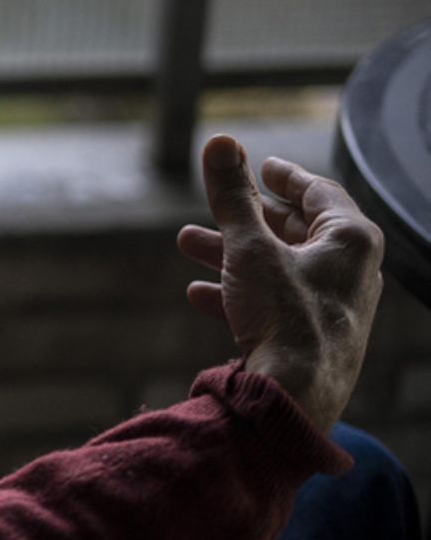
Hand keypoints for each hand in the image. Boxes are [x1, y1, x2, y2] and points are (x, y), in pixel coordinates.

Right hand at [176, 135, 383, 431]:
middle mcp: (352, 271)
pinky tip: (201, 295)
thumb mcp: (249, 247)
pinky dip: (241, 291)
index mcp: (351, 240)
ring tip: (187, 245)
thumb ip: (232, 195)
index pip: (318, 192)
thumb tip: (220, 141)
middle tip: (210, 209)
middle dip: (243, 219)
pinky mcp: (316, 336)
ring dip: (232, 254)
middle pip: (294, 230)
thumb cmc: (284, 316)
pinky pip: (276, 302)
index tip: (261, 166)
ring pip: (279, 267)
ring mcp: (336, 306)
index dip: (284, 175)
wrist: (294, 397)